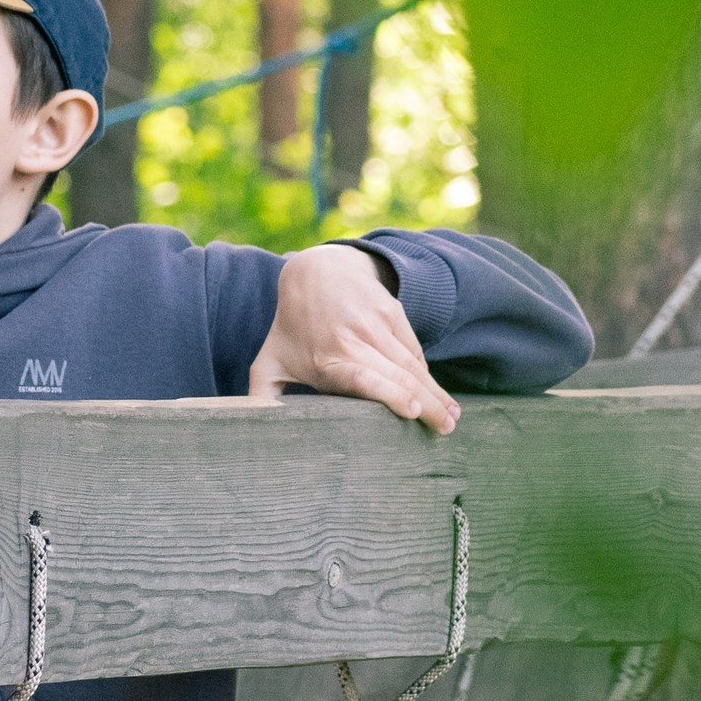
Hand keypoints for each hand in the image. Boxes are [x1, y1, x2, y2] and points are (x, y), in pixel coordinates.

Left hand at [249, 244, 459, 432]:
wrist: (314, 270)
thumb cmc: (291, 327)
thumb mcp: (270, 359)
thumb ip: (261, 396)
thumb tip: (249, 429)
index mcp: (325, 358)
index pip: (362, 378)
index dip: (390, 393)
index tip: (412, 412)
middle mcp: (353, 339)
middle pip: (398, 377)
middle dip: (427, 405)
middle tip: (445, 430)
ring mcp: (375, 323)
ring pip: (413, 364)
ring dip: (436, 392)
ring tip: (451, 419)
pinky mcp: (392, 312)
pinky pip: (415, 349)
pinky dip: (429, 373)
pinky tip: (441, 396)